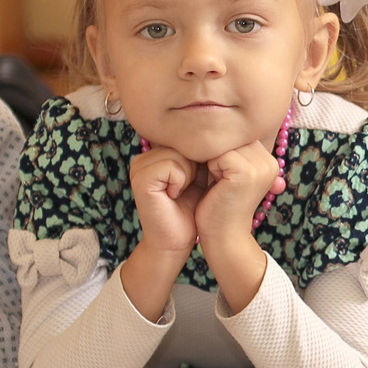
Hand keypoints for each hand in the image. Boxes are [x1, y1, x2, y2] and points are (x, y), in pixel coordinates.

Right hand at [121, 147, 203, 321]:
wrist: (177, 240)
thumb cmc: (193, 210)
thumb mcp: (204, 174)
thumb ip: (206, 151)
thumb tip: (227, 127)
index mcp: (159, 151)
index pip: (191, 136)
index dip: (206, 154)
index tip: (207, 174)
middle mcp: (146, 155)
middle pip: (186, 141)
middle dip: (200, 163)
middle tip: (193, 184)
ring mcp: (140, 166)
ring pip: (180, 152)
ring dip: (192, 173)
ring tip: (182, 190)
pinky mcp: (140, 178)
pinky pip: (173, 165)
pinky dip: (181, 180)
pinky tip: (174, 194)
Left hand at [196, 140, 281, 312]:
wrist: (224, 239)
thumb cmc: (219, 207)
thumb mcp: (227, 174)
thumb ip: (228, 151)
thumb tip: (208, 125)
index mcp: (268, 159)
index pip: (235, 135)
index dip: (219, 151)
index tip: (215, 172)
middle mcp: (270, 160)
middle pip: (230, 136)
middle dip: (215, 153)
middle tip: (214, 179)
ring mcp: (260, 166)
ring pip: (222, 143)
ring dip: (210, 160)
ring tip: (215, 182)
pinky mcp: (246, 172)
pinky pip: (217, 155)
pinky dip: (209, 168)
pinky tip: (214, 185)